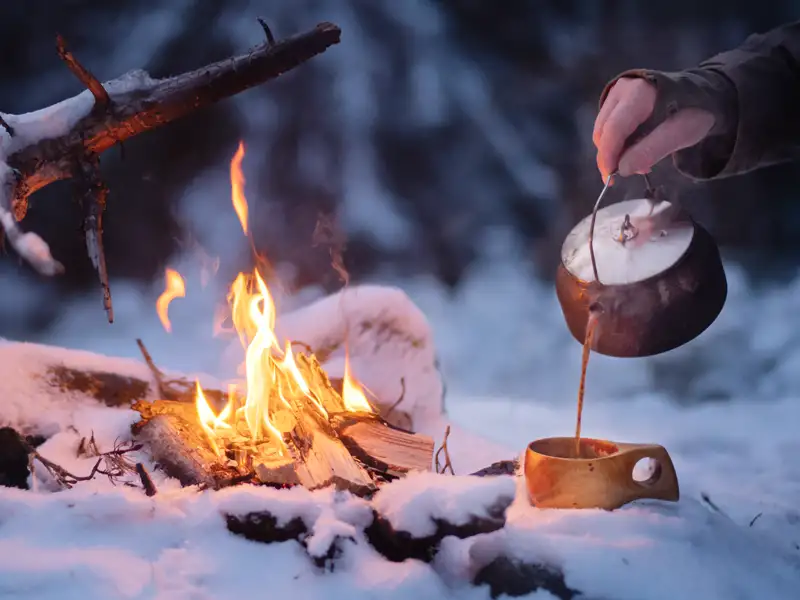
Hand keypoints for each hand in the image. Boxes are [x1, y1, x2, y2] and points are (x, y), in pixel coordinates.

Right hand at [593, 77, 715, 180]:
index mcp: (638, 93)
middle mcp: (621, 89)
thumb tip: (622, 170)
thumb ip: (652, 150)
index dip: (608, 154)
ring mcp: (615, 94)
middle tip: (631, 172)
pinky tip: (632, 149)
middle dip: (612, 156)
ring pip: (602, 131)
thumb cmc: (691, 112)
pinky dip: (616, 144)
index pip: (614, 128)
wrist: (699, 94)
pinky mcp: (614, 102)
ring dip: (614, 152)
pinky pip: (606, 128)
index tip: (610, 178)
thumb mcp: (680, 133)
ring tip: (637, 161)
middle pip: (604, 131)